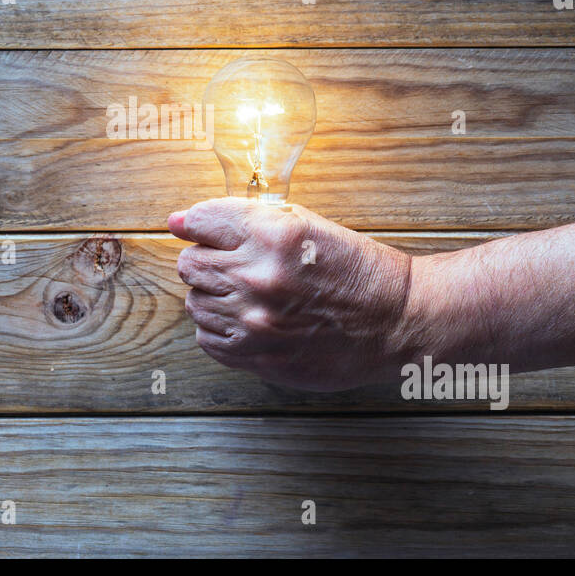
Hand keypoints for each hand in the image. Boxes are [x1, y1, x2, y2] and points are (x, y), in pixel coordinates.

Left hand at [167, 198, 415, 390]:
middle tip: (234, 267)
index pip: (200, 221)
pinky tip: (251, 321)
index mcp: (270, 235)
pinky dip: (220, 330)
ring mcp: (254, 321)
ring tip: (249, 296)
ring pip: (194, 303)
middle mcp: (257, 277)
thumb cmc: (354, 269)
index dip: (197, 225)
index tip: (200, 231)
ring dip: (213, 297)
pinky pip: (208, 340)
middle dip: (205, 261)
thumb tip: (178, 222)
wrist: (396, 322)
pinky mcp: (258, 357)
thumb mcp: (305, 225)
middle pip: (189, 264)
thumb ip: (242, 219)